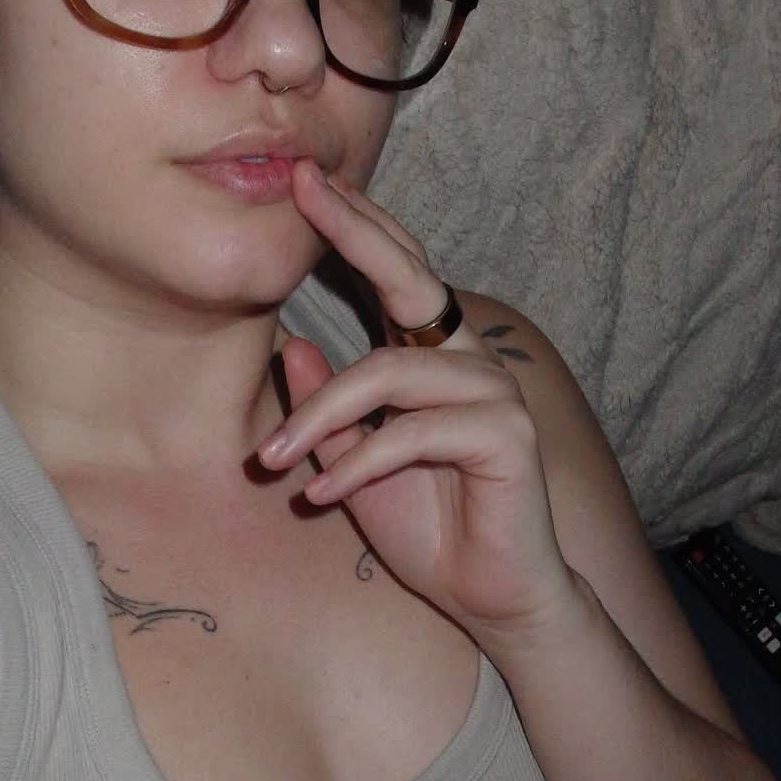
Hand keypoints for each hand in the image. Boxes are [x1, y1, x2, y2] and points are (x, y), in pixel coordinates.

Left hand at [256, 158, 576, 638]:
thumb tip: (291, 347)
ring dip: (320, 417)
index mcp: (433, 361)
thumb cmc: (430, 534)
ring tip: (274, 460)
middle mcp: (469, 362)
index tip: (303, 180)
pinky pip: (413, 433)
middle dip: (354, 233)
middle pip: (409, 281)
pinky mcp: (506, 437)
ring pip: (389, 375)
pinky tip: (321, 493)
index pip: (396, 275)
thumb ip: (331, 413)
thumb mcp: (356, 468)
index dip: (355, 225)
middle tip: (301, 198)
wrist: (491, 600)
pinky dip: (359, 463)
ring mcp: (494, 394)